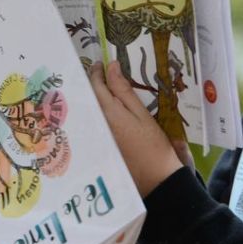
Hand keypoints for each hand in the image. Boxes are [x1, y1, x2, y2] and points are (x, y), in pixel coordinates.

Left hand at [88, 60, 183, 197]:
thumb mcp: (142, 114)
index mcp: (108, 112)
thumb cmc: (153, 145)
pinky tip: (101, 109)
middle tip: (97, 72)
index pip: (95, 85)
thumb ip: (125, 90)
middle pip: (87, 98)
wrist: (155, 180)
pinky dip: (94, 112)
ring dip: (90, 98)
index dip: (96, 72)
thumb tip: (112, 67)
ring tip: (99, 88)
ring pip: (88, 110)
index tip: (100, 63)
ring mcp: (96, 136)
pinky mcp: (99, 145)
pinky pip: (92, 122)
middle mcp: (96, 123)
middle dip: (89, 84)